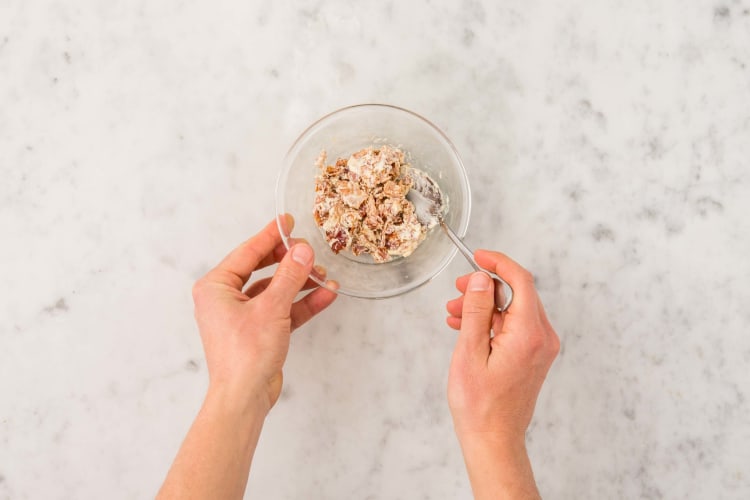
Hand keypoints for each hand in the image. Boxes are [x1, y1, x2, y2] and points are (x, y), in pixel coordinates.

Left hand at [158, 216, 336, 499]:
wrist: (244, 398)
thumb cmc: (245, 356)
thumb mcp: (272, 309)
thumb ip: (289, 276)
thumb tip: (303, 251)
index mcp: (216, 287)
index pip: (247, 252)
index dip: (270, 236)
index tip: (288, 221)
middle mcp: (225, 299)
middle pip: (262, 269)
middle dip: (289, 262)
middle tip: (309, 249)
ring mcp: (243, 316)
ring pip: (275, 290)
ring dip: (300, 283)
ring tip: (324, 275)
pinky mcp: (259, 331)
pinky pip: (282, 310)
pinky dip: (302, 303)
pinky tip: (325, 295)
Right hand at [445, 250, 558, 498]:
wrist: (494, 440)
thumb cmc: (479, 405)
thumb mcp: (469, 351)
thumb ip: (477, 310)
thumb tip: (481, 279)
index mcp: (529, 334)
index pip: (521, 281)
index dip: (498, 263)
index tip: (478, 256)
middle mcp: (542, 338)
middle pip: (518, 293)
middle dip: (485, 286)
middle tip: (457, 290)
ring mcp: (541, 348)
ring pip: (513, 310)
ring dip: (485, 306)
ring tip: (454, 314)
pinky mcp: (534, 356)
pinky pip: (514, 326)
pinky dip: (492, 322)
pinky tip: (466, 327)